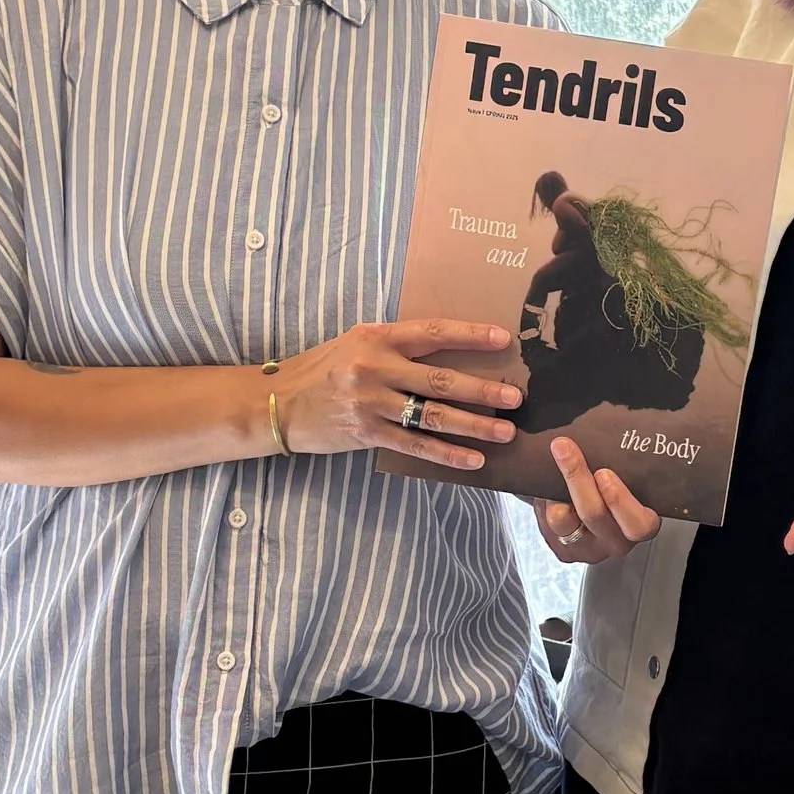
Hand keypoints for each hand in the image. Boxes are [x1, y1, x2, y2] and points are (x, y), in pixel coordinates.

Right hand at [274, 320, 521, 471]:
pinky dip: (446, 454)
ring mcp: (370, 402)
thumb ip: (395, 345)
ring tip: (504, 431)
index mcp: (376, 338)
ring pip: (432, 416)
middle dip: (482, 390)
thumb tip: (447, 349)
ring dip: (473, 425)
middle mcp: (375, 368)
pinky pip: (414, 445)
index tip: (502, 339)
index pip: (432, 333)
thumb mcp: (355, 343)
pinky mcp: (366, 433)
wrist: (277, 402)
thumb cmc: (322, 369)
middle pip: (440, 380)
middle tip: (515, 397)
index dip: (469, 335)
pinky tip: (472, 460)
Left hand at [535, 436, 663, 563]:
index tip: (604, 472)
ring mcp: (588, 549)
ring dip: (552, 488)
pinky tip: (543, 484)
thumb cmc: (612, 487)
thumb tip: (608, 421)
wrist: (586, 506)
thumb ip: (621, 463)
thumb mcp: (626, 476)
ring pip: (563, 520)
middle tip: (566, 450)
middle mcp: (616, 542)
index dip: (621, 501)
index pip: (641, 524)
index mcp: (640, 523)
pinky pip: (546, 523)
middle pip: (595, 517)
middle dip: (578, 481)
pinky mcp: (563, 551)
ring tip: (551, 463)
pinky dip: (542, 499)